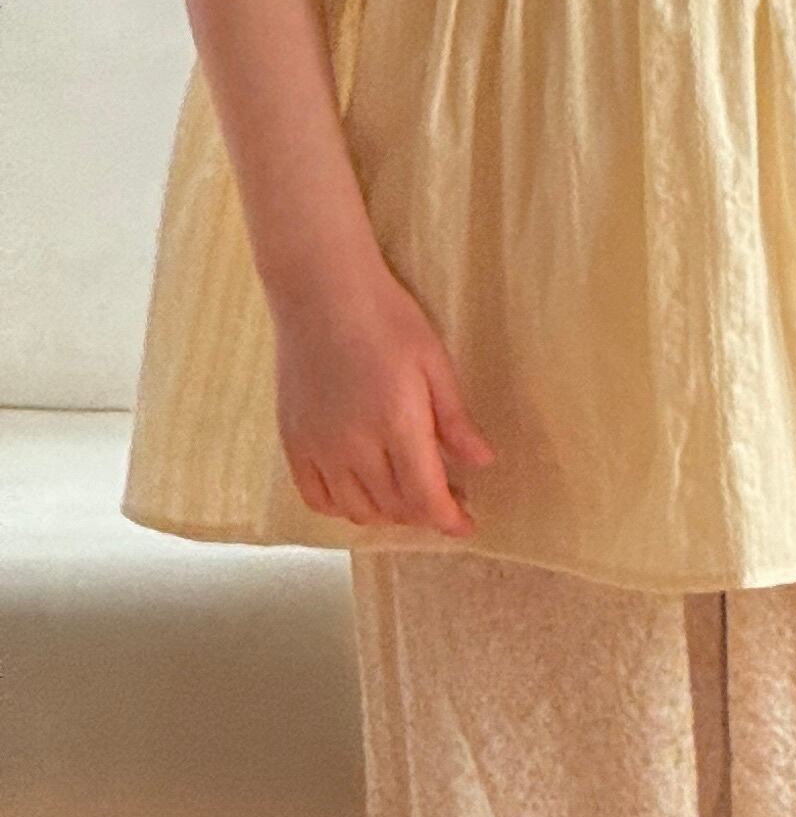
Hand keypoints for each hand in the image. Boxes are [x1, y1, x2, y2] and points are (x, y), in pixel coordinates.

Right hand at [271, 260, 493, 536]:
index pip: (425, 498)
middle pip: (394, 508)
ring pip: (355, 510)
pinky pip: (315, 497)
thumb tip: (481, 462)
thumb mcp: (435, 365)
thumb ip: (455, 420)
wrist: (320, 291)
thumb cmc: (386, 320)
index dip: (449, 520)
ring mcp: (316, 445)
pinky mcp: (291, 440)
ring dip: (388, 514)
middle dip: (426, 515)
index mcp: (396, 425)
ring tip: (409, 496)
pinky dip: (342, 507)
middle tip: (448, 499)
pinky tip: (364, 493)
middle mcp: (352, 445)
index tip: (466, 525)